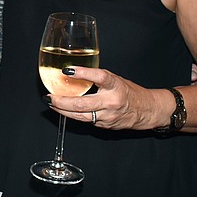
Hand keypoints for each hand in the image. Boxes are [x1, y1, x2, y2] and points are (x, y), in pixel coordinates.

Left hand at [47, 67, 167, 130]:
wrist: (147, 110)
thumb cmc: (129, 92)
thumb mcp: (115, 79)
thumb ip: (96, 78)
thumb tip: (72, 74)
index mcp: (115, 86)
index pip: (99, 77)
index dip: (83, 73)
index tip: (67, 70)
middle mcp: (112, 102)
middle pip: (82, 103)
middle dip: (61, 101)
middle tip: (49, 96)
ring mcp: (108, 116)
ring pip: (80, 115)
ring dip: (62, 110)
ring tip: (51, 103)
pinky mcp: (105, 125)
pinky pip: (85, 120)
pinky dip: (73, 115)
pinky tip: (64, 110)